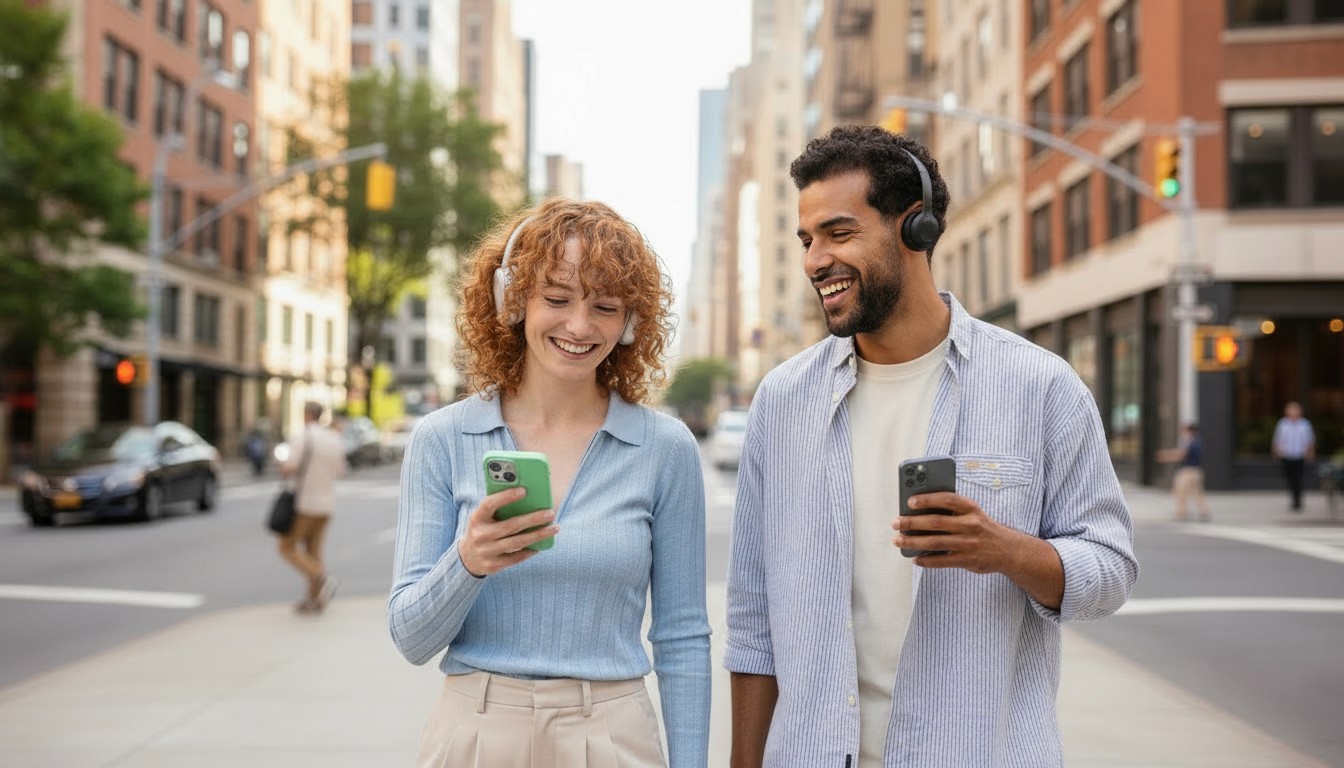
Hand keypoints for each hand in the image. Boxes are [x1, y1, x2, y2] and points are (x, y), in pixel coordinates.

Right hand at [457, 487, 557, 576]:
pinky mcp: (492, 565)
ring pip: (517, 542)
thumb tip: (527, 498)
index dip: (505, 497)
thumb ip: (498, 508)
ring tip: (554, 528)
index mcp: (476, 518)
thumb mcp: (483, 517)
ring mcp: (485, 552)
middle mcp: (479, 535)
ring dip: (538, 535)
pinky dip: (529, 551)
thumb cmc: (482, 530)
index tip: (524, 491)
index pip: (489, 504)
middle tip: (551, 513)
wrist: (467, 557)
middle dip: (533, 519)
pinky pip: (515, 558)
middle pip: (510, 526)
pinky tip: (540, 545)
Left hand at [891, 492, 1027, 573]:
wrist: (1008, 550)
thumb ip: (952, 510)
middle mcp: (970, 524)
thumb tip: (919, 511)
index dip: (928, 499)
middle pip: (936, 522)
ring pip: (935, 542)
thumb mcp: (972, 513)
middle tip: (895, 522)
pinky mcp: (967, 560)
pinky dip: (926, 560)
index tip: (910, 501)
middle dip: (912, 522)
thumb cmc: (981, 527)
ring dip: (913, 542)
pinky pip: (942, 561)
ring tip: (898, 540)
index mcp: (971, 508)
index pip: (947, 499)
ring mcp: (969, 544)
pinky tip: (915, 559)